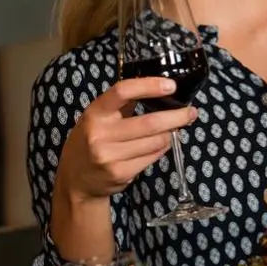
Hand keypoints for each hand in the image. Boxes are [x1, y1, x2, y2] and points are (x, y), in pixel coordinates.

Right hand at [54, 77, 196, 201]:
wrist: (75, 180)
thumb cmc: (92, 139)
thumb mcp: (99, 117)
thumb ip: (123, 103)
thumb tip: (161, 88)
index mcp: (95, 113)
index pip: (122, 91)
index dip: (149, 86)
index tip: (171, 85)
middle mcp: (100, 134)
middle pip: (150, 123)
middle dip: (177, 117)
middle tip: (191, 112)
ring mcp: (110, 156)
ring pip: (156, 142)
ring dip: (170, 134)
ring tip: (173, 130)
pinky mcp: (120, 173)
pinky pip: (153, 157)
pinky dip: (162, 149)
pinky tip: (161, 145)